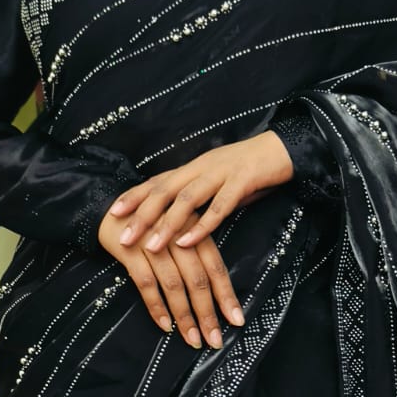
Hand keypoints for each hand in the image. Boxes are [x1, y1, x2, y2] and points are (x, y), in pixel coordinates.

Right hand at [97, 204, 246, 348]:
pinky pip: (146, 283)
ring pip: (174, 284)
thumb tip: (215, 295)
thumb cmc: (149, 225)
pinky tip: (165, 325)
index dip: (226, 295)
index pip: (215, 266)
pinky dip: (156, 306)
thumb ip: (195, 254)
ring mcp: (152, 242)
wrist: (107, 208)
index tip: (236, 321)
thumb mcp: (177, 231)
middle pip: (197, 279)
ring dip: (184, 316)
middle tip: (214, 340)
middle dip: (207, 313)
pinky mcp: (130, 250)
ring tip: (192, 339)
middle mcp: (176, 235)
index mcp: (193, 230)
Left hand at [106, 131, 293, 257]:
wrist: (284, 150)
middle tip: (123, 237)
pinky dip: (202, 225)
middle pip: (164, 190)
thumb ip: (198, 199)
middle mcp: (201, 167)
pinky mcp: (243, 181)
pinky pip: (219, 206)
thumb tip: (177, 222)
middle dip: (141, 215)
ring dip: (166, 223)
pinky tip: (188, 242)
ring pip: (187, 198)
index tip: (112, 213)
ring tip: (150, 246)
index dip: (133, 196)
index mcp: (192, 168)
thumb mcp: (217, 184)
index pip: (156, 182)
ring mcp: (221, 173)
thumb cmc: (249, 172)